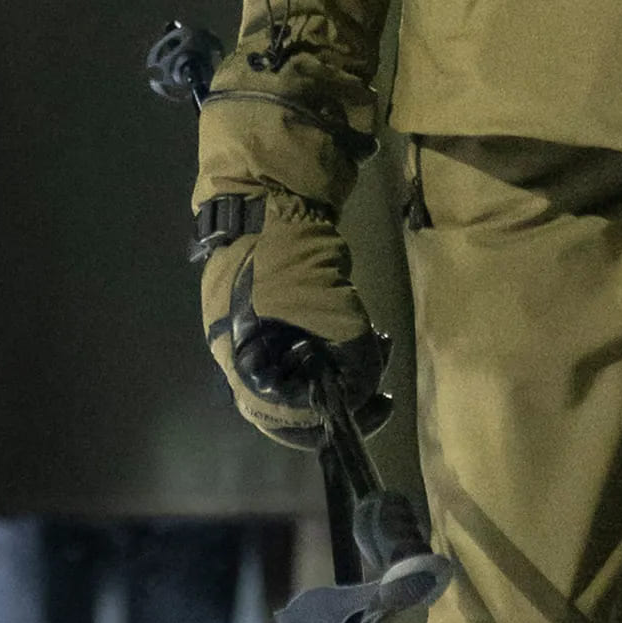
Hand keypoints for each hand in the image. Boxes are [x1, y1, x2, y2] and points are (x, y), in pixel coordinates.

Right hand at [197, 194, 389, 449]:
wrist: (267, 200)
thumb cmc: (294, 262)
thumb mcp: (337, 316)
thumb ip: (355, 362)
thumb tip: (363, 389)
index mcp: (244, 368)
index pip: (284, 419)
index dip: (330, 422)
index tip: (370, 412)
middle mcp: (240, 359)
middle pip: (292, 402)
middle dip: (341, 396)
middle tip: (381, 391)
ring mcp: (251, 334)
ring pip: (301, 372)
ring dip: (344, 368)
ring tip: (380, 347)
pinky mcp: (267, 312)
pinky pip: (301, 344)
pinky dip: (334, 345)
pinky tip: (366, 331)